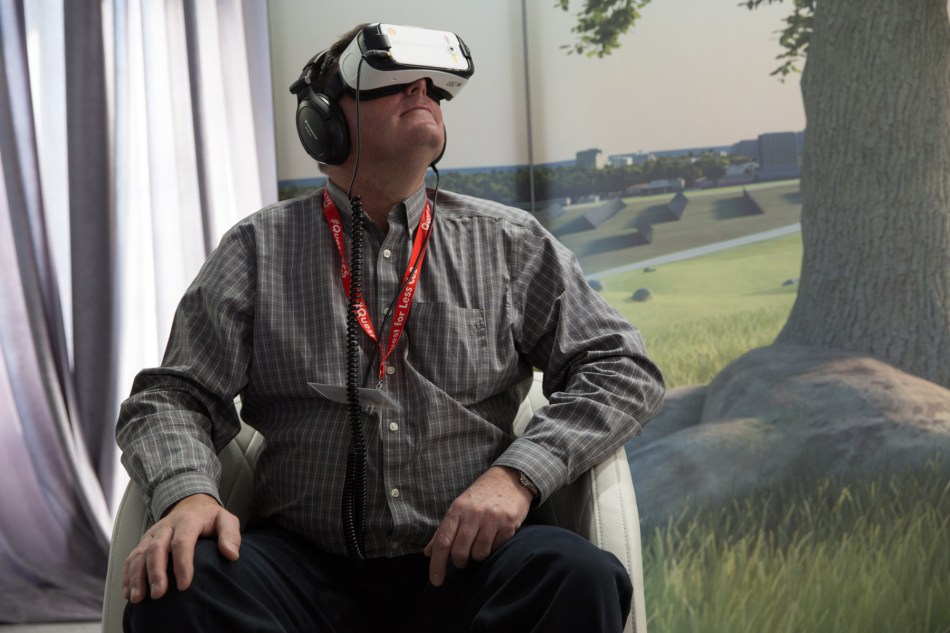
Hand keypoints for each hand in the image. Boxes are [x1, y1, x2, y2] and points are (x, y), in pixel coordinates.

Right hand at [123, 493, 240, 602]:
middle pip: (156, 548)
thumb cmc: (210, 519)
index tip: (185, 585)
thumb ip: (230, 535)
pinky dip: (127, 576)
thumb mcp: (226, 520)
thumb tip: (231, 555)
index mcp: (188, 521)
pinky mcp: (143, 542)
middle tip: (158, 594)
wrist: (191, 505)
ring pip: (139, 554)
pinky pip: (131, 558)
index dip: (182, 564)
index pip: (182, 542)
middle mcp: (166, 527)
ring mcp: (152, 534)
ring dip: (136, 577)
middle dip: (155, 573)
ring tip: (138, 598)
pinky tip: (129, 593)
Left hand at [423, 466, 532, 586]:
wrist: (509, 479)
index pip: (442, 541)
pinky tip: (495, 536)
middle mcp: (473, 513)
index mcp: (457, 509)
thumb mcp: (459, 508)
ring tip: (480, 544)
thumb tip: (427, 553)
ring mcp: (492, 518)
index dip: (437, 564)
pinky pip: (497, 548)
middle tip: (463, 559)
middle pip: (460, 552)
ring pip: (479, 554)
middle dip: (460, 561)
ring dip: (478, 555)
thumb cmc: (480, 496)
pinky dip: (494, 548)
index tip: (436, 581)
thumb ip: (444, 531)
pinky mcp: (508, 524)